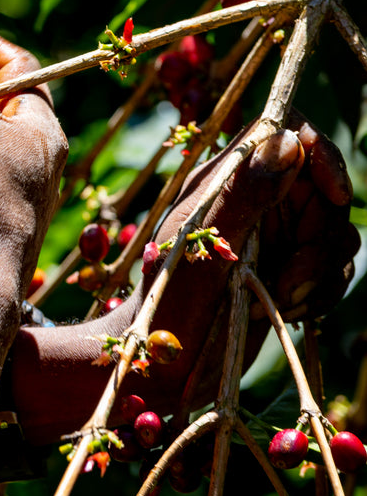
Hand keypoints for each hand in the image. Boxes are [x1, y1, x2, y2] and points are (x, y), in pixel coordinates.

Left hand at [116, 114, 356, 409]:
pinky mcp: (287, 273)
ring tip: (280, 298)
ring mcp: (273, 236)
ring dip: (321, 272)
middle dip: (322, 237)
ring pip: (336, 234)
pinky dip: (321, 293)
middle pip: (326, 191)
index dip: (321, 152)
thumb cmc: (166, 300)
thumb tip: (287, 139)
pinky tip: (288, 311)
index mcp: (225, 177)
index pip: (286, 130)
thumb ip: (244, 191)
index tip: (335, 193)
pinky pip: (333, 271)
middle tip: (289, 278)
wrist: (160, 364)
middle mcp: (253, 199)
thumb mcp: (202, 243)